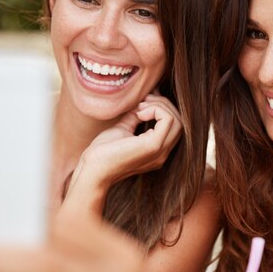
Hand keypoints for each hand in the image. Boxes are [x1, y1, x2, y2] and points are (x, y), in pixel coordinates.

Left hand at [63, 93, 182, 213]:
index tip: (142, 104)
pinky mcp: (153, 146)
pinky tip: (139, 114)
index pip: (175, 126)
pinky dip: (156, 110)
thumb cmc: (103, 152)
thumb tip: (143, 101)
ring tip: (140, 108)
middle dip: (163, 105)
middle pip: (180, 122)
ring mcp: (160, 151)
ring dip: (160, 106)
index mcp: (157, 151)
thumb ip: (135, 117)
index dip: (162, 109)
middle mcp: (163, 153)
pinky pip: (168, 120)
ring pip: (178, 121)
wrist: (92, 169)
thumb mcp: (123, 129)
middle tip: (142, 102)